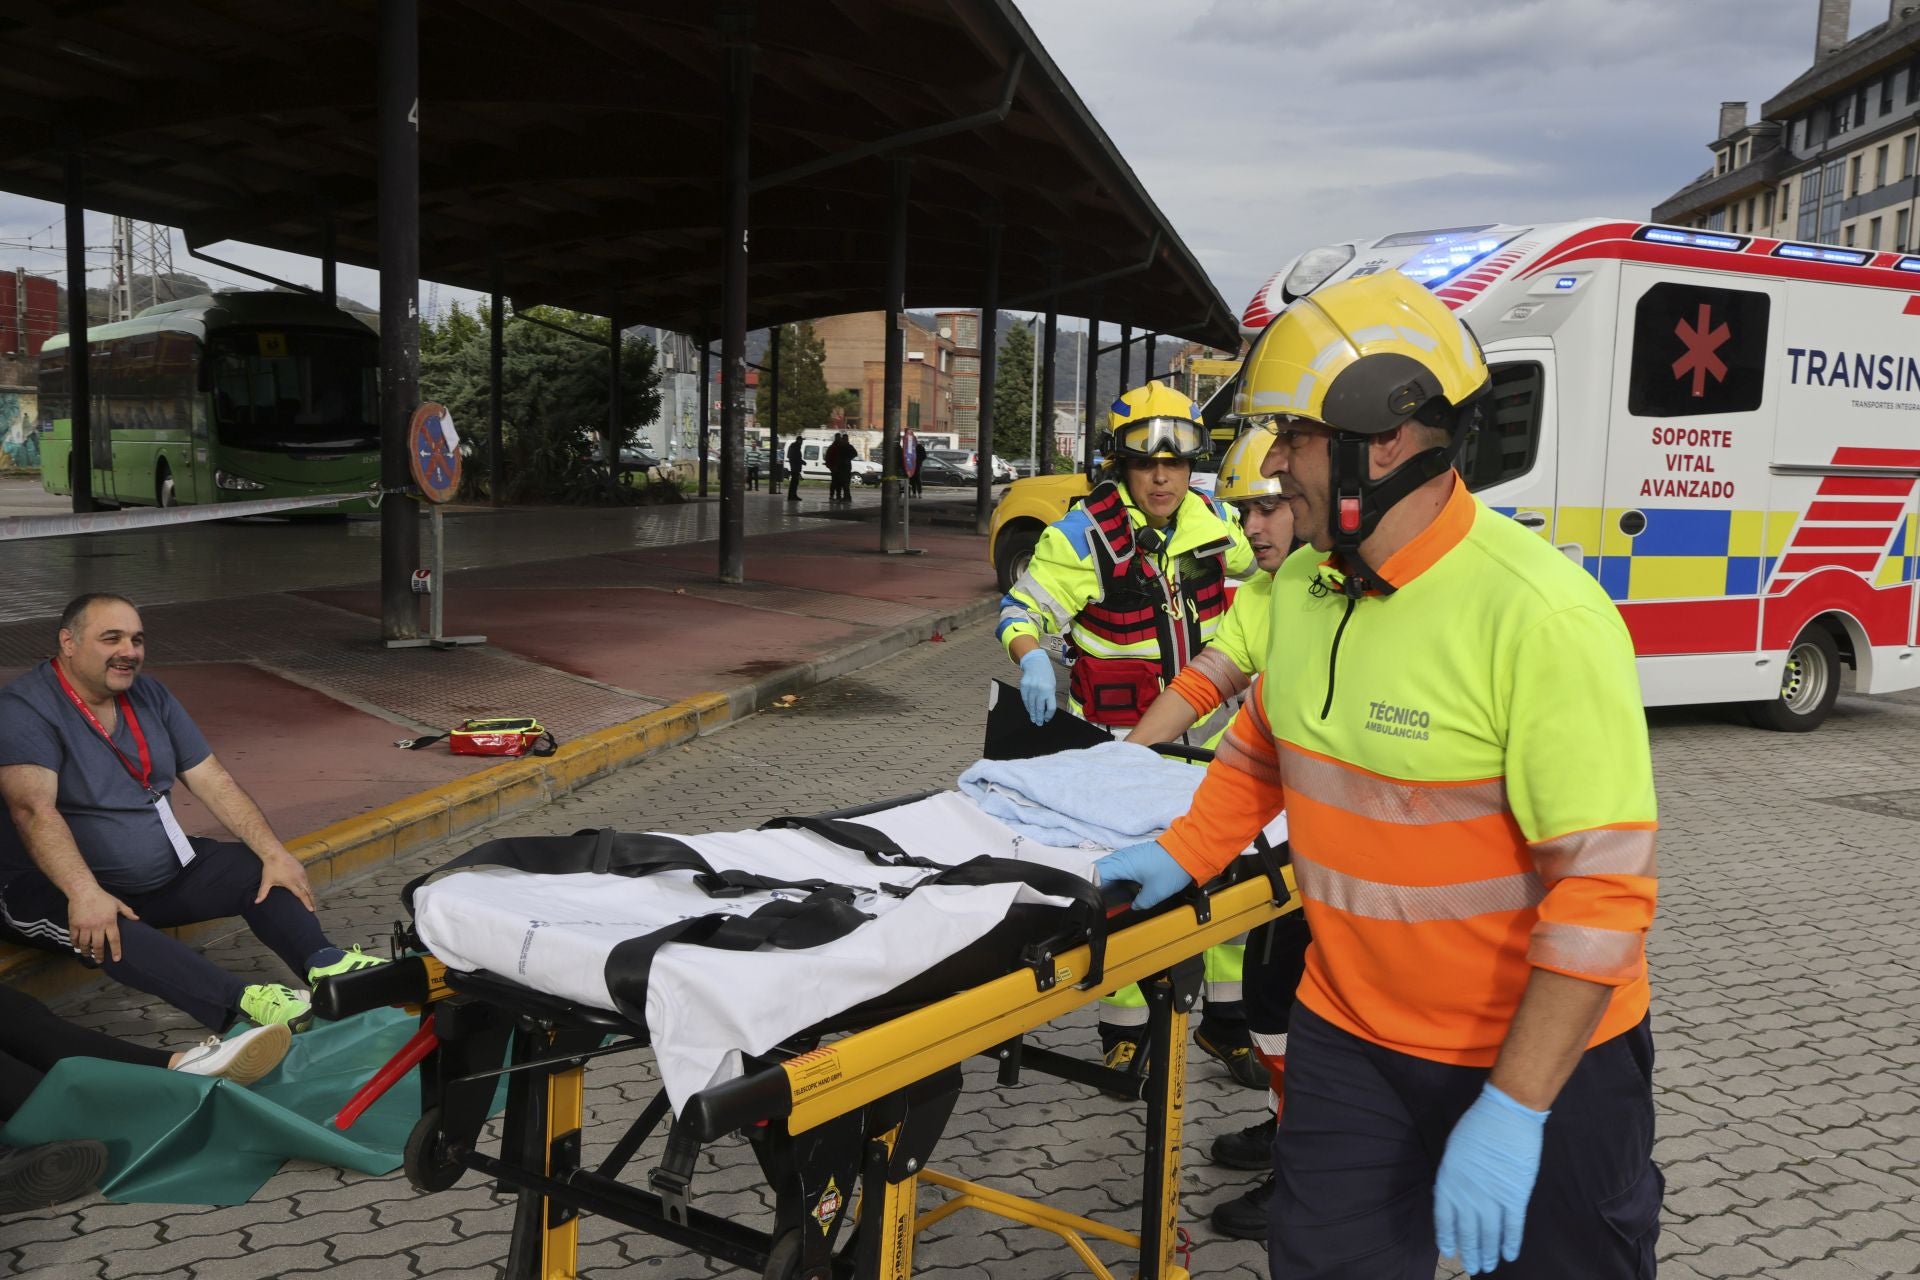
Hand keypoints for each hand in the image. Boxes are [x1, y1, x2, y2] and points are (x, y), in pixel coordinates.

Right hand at [67, 884, 137, 963]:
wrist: (83, 890)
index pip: (114, 940)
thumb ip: (127, 912)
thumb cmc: (102, 897)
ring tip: (89, 955)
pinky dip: (75, 944)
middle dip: (99, 955)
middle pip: (98, 945)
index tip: (117, 959)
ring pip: (85, 944)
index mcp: (109, 921)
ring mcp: (84, 926)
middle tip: (100, 961)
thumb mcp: (117, 903)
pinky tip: (78, 947)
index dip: (116, 951)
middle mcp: (97, 926)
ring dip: (87, 952)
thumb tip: (137, 919)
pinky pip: (74, 938)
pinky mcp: (74, 924)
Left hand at [255, 848, 315, 911]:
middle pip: (309, 892)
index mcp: (292, 883)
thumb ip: (262, 893)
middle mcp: (299, 878)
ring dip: (311, 893)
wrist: (275, 853)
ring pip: (308, 885)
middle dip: (312, 901)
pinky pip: (307, 879)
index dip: (307, 903)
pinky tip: (307, 889)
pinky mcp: (301, 868)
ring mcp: (301, 873)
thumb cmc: (270, 868)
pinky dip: (308, 886)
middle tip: (314, 909)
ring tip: (312, 900)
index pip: (302, 895)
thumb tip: (256, 902)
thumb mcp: (266, 881)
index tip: (311, 910)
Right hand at [1017, 649, 1056, 725]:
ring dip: (1032, 713)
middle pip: (1039, 708)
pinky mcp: (1023, 686)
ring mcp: (1031, 688)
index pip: (1050, 707)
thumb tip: (1046, 710)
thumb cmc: (1047, 675)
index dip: (1049, 715)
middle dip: (1039, 717)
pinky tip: (1029, 710)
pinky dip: (1027, 706)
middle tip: (1038, 724)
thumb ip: (1049, 696)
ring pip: (1031, 705)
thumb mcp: (1052, 684)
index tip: (1047, 719)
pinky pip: (1025, 699)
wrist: (1036, 662)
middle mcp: (1040, 690)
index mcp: (1050, 690)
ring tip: (1033, 719)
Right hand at [1092, 839, 1193, 908]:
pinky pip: (1118, 866)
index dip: (1089, 886)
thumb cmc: (1171, 870)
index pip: (1095, 873)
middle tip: (1096, 901)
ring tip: (1105, 897)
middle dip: (1095, 885)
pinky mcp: (1136, 857)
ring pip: (1108, 867)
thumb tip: (1133, 906)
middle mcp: (1121, 857)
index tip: (1090, 900)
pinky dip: (1114, 876)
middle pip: (1098, 869)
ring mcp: (1128, 855)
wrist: (1189, 851)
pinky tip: (1117, 888)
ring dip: (1104, 881)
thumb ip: (1140, 903)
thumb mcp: (1155, 893)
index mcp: (1122, 864)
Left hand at [1434, 1082, 1548, 1274]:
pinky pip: (1512, 1227)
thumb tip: (1452, 1196)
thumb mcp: (1454, 1151)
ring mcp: (1491, 1198)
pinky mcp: (1515, 1197)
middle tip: (1472, 1267)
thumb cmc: (1478, 1126)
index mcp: (1448, 1182)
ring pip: (1489, 1235)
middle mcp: (1467, 1195)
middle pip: (1468, 1231)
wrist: (1506, 1115)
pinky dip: (1511, 1243)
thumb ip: (1453, 1177)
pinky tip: (1509, 1255)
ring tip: (1488, 1267)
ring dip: (1488, 1253)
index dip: (1448, 1237)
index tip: (1450, 1251)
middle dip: (1470, 1251)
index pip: (1444, 1219)